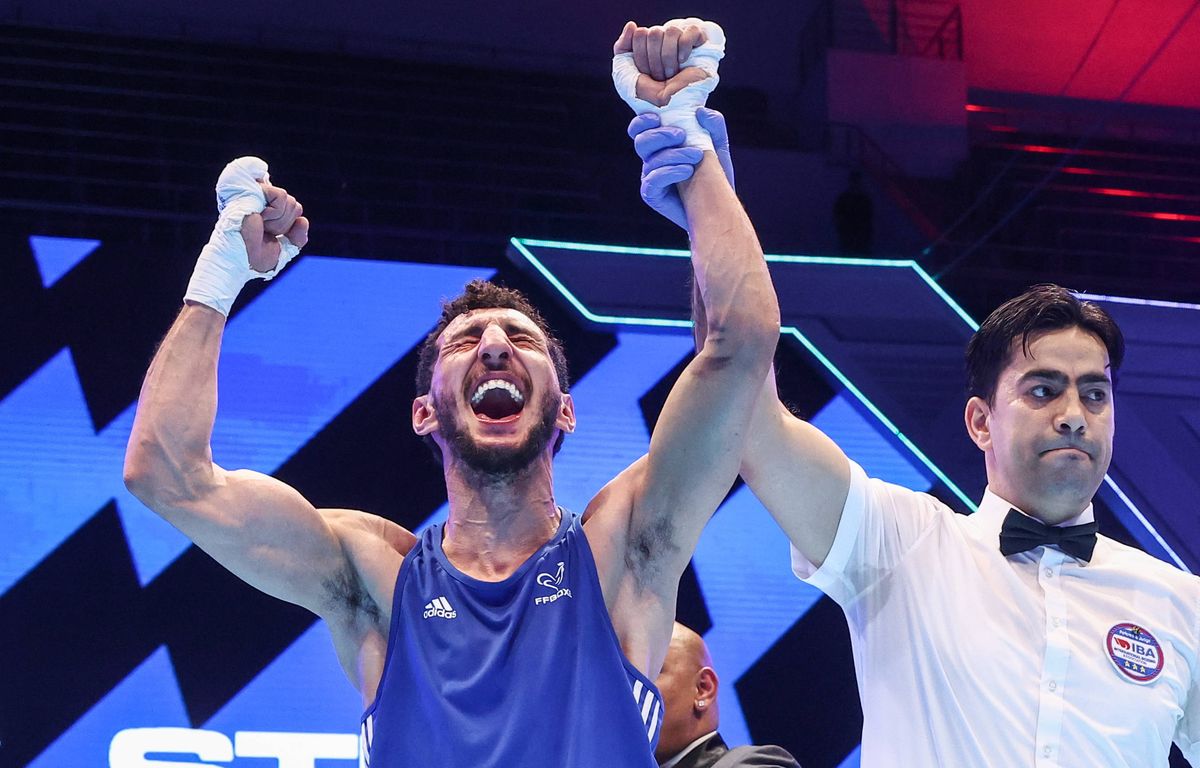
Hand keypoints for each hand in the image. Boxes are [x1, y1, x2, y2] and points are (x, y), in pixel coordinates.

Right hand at [241, 183, 308, 272]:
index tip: (273, 236)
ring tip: (261, 225)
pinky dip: (275, 212)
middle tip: (265, 231)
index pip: (296, 210)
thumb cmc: (254, 256)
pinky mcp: (255, 190)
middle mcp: (264, 201)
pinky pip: (282, 195)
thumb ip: (297, 238)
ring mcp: (259, 195)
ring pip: (291, 202)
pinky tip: (259, 217)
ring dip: (279, 222)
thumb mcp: (284, 250)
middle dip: (285, 225)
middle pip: (296, 206)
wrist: (240, 258)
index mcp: (269, 213)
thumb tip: (302, 220)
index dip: (291, 227)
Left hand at [613, 21, 709, 106]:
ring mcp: (680, 41)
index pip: (640, 33)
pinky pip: (691, 31)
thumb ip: (621, 48)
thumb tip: (632, 25)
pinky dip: (685, 48)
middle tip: (660, 77)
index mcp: (647, 45)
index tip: (646, 74)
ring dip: (668, 58)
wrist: (669, 110)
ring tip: (671, 74)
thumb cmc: (647, 95)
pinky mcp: (699, 43)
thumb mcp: (624, 74)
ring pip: (671, 31)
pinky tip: (684, 61)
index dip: (641, 56)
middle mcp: (663, 41)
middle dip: (654, 61)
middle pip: (654, 32)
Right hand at [628, 108, 734, 228]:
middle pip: (641, 141)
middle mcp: (651, 160)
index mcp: (660, 144)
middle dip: (659, 135)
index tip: (658, 117)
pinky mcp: (652, 195)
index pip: (640, 128)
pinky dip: (670, 172)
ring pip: (651, 160)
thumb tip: (700, 111)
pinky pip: (653, 180)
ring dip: (674, 154)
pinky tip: (687, 171)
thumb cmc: (715, 175)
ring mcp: (649, 178)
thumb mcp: (718, 145)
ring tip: (696, 156)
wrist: (718, 207)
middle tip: (680, 135)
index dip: (642, 120)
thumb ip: (713, 125)